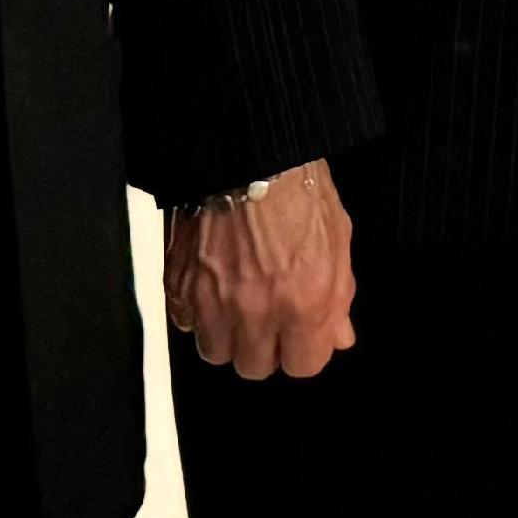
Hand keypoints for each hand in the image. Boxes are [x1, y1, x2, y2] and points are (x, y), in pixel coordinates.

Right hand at [163, 158, 356, 380]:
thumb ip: (338, 296)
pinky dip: (198, 313)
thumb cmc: (298, 188)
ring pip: (217, 352)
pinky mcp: (179, 286)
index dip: (304, 349)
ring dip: (229, 334)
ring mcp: (212, 301)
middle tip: (270, 315)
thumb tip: (338, 336)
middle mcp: (256, 311)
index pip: (303, 366)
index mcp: (305, 301)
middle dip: (265, 345)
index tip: (302, 333)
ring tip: (239, 302)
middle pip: (255, 367)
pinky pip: (186, 324)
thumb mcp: (337, 240)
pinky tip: (213, 286)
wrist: (245, 151)